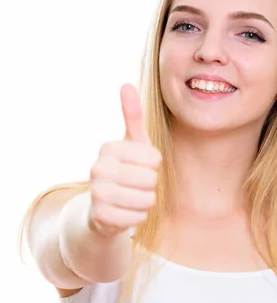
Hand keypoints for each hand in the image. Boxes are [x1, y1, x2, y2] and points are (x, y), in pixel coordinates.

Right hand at [88, 84, 161, 236]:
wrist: (101, 207)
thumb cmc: (125, 170)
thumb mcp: (131, 144)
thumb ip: (132, 116)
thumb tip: (126, 84)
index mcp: (108, 148)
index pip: (154, 159)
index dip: (153, 166)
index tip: (140, 167)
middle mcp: (98, 169)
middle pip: (150, 180)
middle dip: (150, 185)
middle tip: (135, 185)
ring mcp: (97, 193)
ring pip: (146, 200)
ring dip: (145, 202)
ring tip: (132, 198)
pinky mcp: (100, 217)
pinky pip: (138, 218)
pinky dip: (138, 217)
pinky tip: (126, 212)